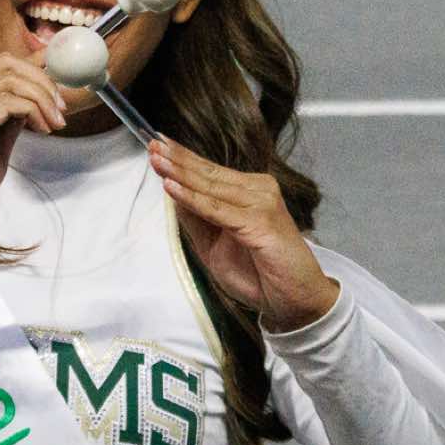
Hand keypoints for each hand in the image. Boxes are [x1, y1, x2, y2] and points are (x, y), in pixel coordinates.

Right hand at [0, 57, 66, 258]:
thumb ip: (5, 128)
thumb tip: (29, 112)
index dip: (33, 69)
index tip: (57, 91)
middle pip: (8, 64)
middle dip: (43, 80)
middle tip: (61, 110)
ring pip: (10, 78)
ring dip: (42, 97)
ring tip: (55, 124)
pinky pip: (8, 103)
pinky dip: (32, 111)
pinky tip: (42, 131)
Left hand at [149, 138, 338, 331]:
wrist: (293, 300)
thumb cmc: (259, 275)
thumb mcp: (214, 247)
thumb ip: (196, 220)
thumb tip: (172, 193)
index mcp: (249, 192)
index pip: (210, 171)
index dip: (182, 157)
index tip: (156, 145)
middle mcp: (258, 191)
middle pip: (209, 173)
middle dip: (177, 159)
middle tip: (151, 145)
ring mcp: (261, 203)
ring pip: (211, 187)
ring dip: (181, 174)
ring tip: (157, 161)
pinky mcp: (261, 221)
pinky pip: (218, 210)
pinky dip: (193, 199)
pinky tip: (172, 188)